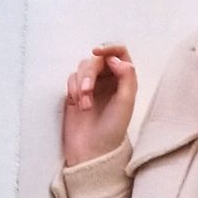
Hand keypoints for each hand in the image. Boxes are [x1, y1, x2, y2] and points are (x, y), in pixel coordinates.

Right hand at [63, 43, 137, 166]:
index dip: (109, 47)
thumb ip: (126, 77)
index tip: (97, 52)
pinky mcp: (76, 92)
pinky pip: (71, 78)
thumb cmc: (113, 129)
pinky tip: (78, 105)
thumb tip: (114, 58)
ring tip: (85, 105)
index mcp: (125, 80)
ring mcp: (93, 85)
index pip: (120, 52)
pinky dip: (73, 89)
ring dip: (81, 84)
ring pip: (83, 67)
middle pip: (97, 60)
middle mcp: (110, 80)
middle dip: (89, 74)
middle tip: (87, 92)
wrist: (92, 149)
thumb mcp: (126, 103)